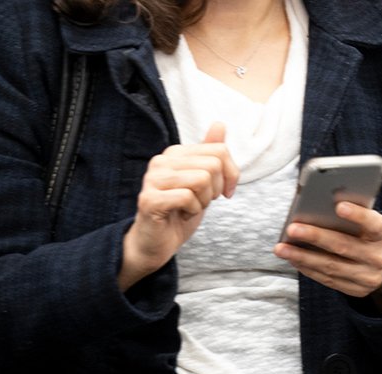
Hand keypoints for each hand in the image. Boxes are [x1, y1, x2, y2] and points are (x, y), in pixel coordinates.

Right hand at [120, 122, 238, 289]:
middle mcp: (161, 161)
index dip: (232, 174)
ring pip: (202, 179)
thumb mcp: (203, 182)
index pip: (220, 150)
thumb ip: (210, 154)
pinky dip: (193, 211)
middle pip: (213, 164)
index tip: (225, 192)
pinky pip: (187, 197)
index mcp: (175, 154)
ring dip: (204, 201)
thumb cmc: (180, 212)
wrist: (157, 242)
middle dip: (217, 189)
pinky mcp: (150, 199)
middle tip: (203, 201)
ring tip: (190, 207)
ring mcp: (153, 179)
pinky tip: (181, 214)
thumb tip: (220, 124)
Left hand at [275, 203, 381, 310]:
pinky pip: (330, 280)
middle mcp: (379, 258)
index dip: (357, 216)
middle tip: (292, 229)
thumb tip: (317, 209)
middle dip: (315, 237)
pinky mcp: (359, 290)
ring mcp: (369, 278)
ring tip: (282, 249)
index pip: (372, 224)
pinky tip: (294, 260)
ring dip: (303, 258)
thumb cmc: (374, 234)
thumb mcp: (373, 221)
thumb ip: (354, 216)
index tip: (339, 206)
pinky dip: (309, 269)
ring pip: (332, 267)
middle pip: (344, 247)